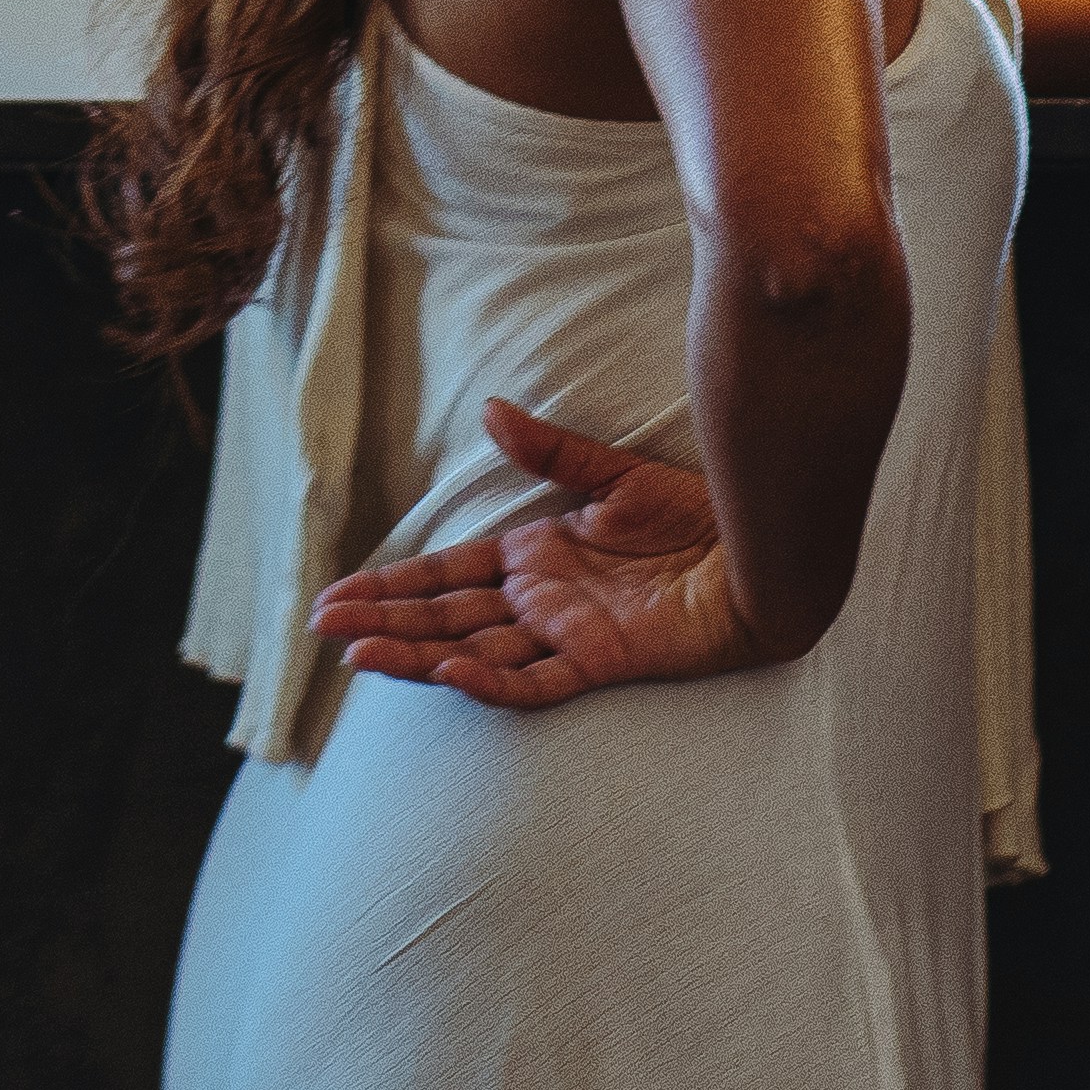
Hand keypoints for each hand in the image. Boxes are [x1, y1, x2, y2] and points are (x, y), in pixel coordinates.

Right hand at [306, 399, 758, 704]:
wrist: (766, 552)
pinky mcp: (600, 662)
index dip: (393, 585)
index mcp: (538, 557)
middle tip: (323, 628)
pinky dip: (490, 681)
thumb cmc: (702, 517)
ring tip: (358, 658)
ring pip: (474, 654)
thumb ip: (551, 451)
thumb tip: (488, 409)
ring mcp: (566, 636)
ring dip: (416, 657)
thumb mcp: (615, 475)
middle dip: (384, 624)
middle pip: (445, 619)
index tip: (337, 595)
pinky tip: (446, 673)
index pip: (447, 576)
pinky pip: (535, 680)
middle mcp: (541, 602)